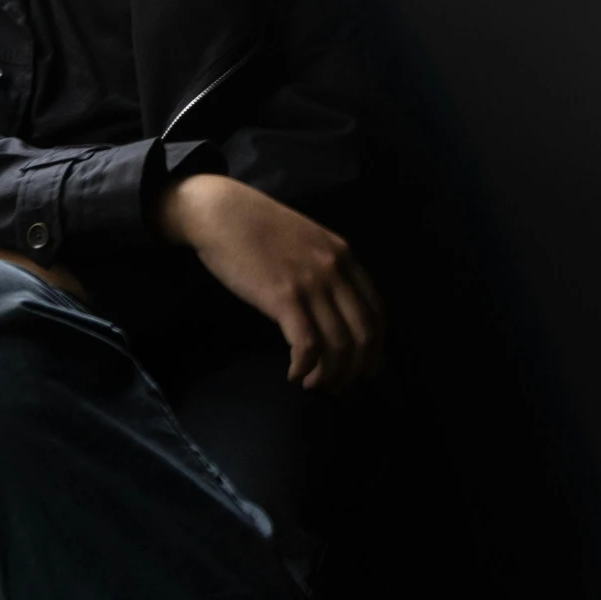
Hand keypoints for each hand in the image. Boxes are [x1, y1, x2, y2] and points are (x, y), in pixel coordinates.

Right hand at [155, 172, 382, 388]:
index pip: (377, 311)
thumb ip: (327, 270)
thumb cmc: (260, 229)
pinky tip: (293, 374)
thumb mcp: (308, 242)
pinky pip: (308, 346)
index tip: (364, 369)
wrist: (223, 213)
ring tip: (312, 383)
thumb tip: (335, 313)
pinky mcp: (284, 297)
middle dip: (356, 369)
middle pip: (364, 334)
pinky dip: (304, 368)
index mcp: (345, 255)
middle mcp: (336, 269)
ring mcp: (311, 283)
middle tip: (337, 386)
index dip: (375, 348)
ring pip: (339, 346)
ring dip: (329, 375)